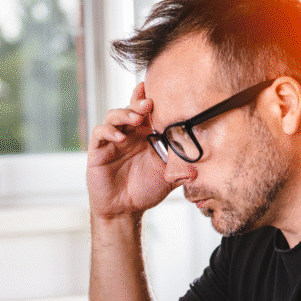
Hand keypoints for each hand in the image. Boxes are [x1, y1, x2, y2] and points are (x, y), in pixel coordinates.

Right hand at [86, 82, 174, 218]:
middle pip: (130, 109)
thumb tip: (202, 167)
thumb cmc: (145, 191)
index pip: (146, 112)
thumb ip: (183, 171)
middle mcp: (129, 134)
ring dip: (124, 114)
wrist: (125, 211)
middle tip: (149, 104)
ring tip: (136, 119)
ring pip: (113, 116)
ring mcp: (112, 141)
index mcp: (145, 136)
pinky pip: (100, 133)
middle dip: (139, 103)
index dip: (149, 98)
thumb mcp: (168, 179)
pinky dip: (109, 131)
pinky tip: (120, 138)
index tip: (157, 89)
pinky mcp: (99, 151)